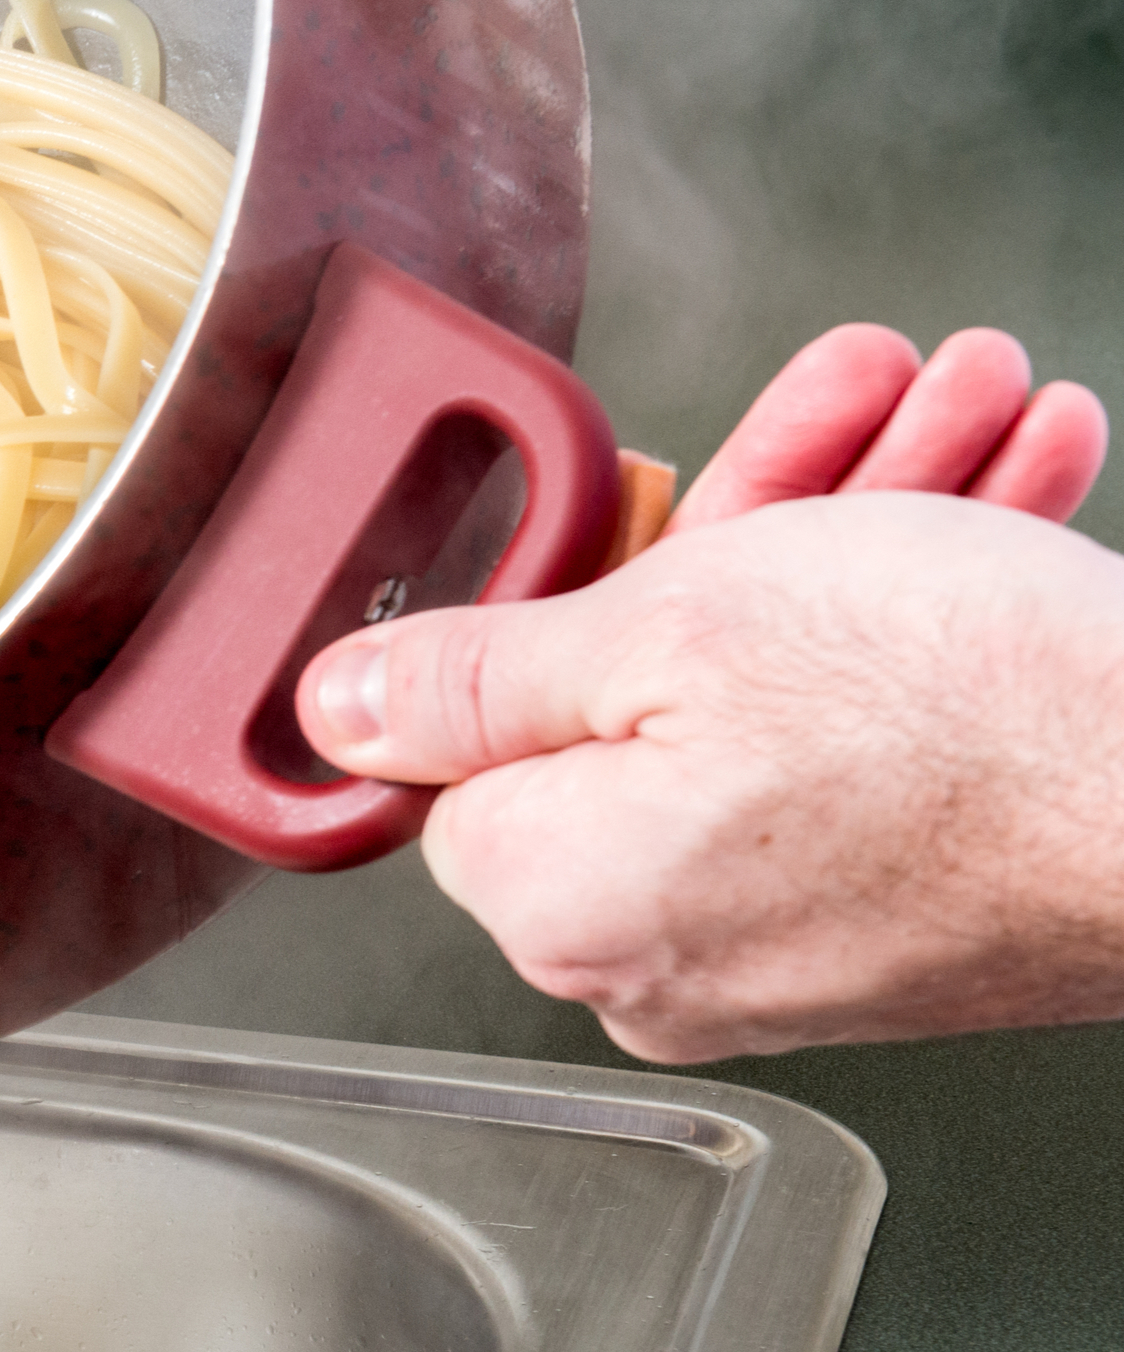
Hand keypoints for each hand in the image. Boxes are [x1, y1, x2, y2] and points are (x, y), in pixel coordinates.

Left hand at [294, 327, 1117, 1061]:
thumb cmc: (979, 719)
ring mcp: (794, 948)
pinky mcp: (910, 922)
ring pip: (788, 691)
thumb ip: (481, 673)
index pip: (476, 742)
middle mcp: (659, 955)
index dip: (567, 602)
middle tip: (863, 396)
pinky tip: (1014, 487)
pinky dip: (937, 617)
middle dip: (766, 513)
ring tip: (968, 406)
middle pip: (652, 690)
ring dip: (877, 524)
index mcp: (558, 897)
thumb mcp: (669, 628)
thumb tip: (337, 710)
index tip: (658, 508)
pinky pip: (881, 746)